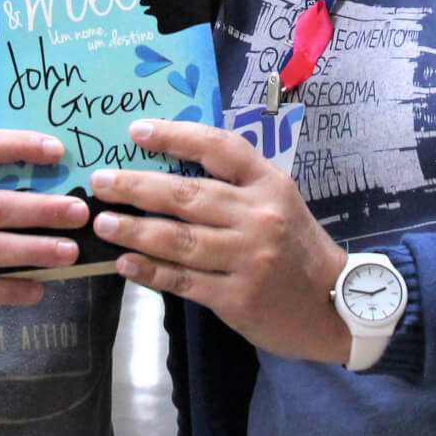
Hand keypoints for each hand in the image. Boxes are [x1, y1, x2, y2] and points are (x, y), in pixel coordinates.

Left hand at [89, 119, 351, 364]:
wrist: (334, 304)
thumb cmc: (296, 247)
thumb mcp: (278, 201)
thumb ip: (234, 185)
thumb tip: (165, 172)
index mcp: (269, 184)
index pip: (218, 148)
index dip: (175, 136)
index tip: (135, 131)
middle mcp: (259, 216)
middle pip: (189, 195)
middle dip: (138, 186)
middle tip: (101, 181)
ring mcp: (248, 258)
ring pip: (180, 240)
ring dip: (136, 230)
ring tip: (103, 222)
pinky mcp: (238, 297)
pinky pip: (184, 281)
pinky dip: (151, 271)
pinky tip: (125, 264)